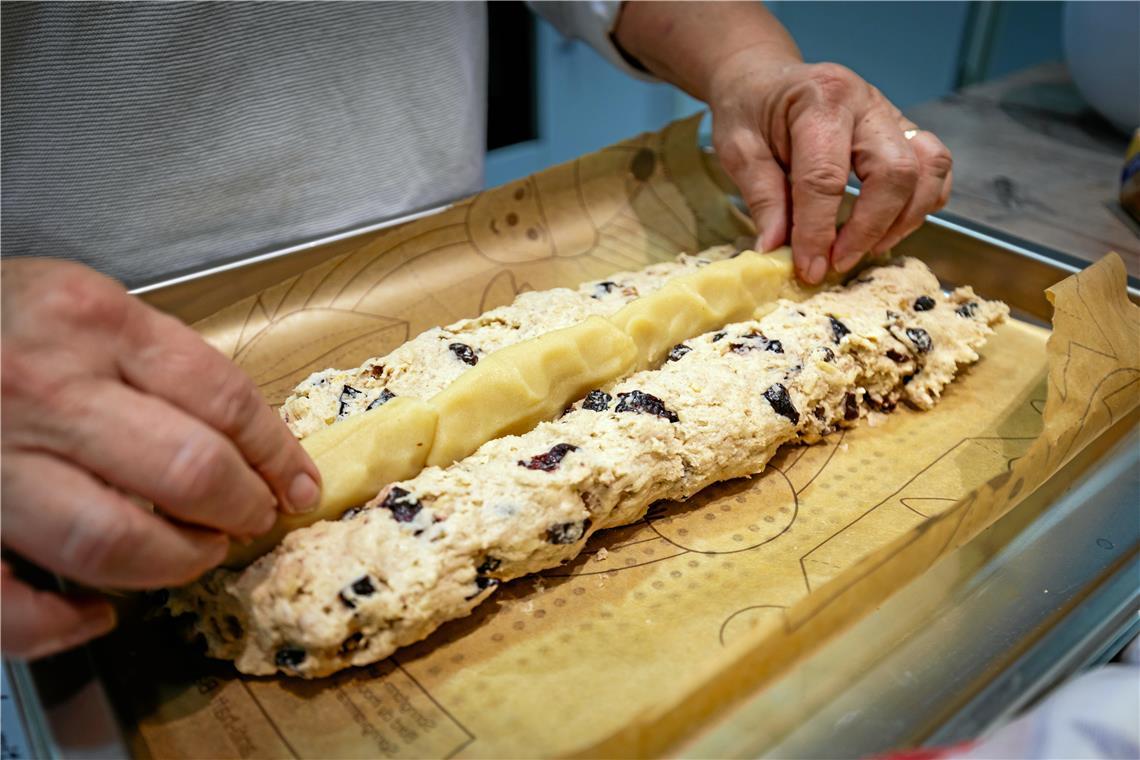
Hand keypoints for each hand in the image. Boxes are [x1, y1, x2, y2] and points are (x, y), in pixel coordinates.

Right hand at [1, 258, 320, 658]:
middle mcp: (41, 386)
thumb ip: (159, 360)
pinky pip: (8, 602)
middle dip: (241, 509)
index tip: (299, 484)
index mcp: (90, 320)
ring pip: (111, 541)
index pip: (223, 399)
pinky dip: (59, 625)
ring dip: (174, 563)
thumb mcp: (82, 303)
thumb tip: (249, 441)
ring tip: (195, 554)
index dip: (277, 454)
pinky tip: (96, 614)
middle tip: (252, 519)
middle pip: (187, 472)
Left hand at [710, 55, 951, 282]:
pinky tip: (889, 227)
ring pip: (928, 169)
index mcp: (820, 100)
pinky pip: (935, 166)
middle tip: (838, 262)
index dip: (818, 231)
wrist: (765, 77)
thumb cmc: (749, 109)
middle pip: (895, 171)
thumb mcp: (738, 150)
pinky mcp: (904, 129)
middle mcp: (866, 102)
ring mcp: (891, 113)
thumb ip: (762, 198)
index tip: (809, 268)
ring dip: (903, 220)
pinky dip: (923, 202)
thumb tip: (776, 250)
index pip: (826, 177)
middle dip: (870, 228)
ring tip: (866, 249)